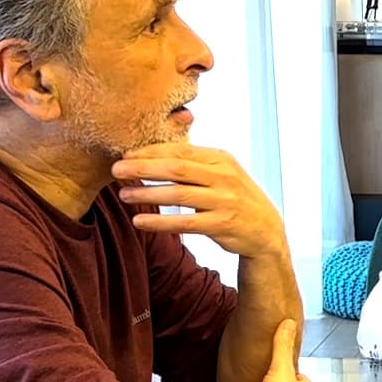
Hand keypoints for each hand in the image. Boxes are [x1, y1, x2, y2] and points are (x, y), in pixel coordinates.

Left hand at [113, 144, 287, 258]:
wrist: (266, 231)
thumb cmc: (234, 198)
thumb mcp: (222, 174)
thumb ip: (195, 163)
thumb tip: (153, 153)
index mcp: (221, 159)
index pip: (180, 150)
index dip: (150, 152)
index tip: (125, 154)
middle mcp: (224, 177)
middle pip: (176, 168)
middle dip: (143, 168)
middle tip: (116, 170)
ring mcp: (224, 201)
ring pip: (178, 194)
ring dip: (147, 194)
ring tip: (124, 195)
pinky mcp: (222, 225)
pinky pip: (184, 222)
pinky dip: (160, 222)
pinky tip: (140, 222)